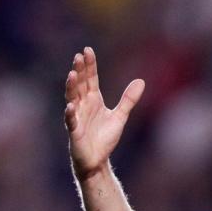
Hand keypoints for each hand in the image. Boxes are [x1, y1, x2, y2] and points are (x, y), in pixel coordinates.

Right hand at [64, 47, 144, 179]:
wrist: (97, 160)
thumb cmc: (104, 137)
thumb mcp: (120, 116)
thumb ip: (128, 99)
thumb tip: (141, 80)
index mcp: (93, 100)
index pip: (90, 79)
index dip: (89, 66)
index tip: (87, 50)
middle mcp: (83, 105)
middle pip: (80, 85)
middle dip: (79, 71)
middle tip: (79, 56)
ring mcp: (77, 117)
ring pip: (72, 99)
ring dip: (71, 87)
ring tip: (72, 74)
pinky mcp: (75, 132)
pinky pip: (71, 121)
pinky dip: (70, 114)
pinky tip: (70, 106)